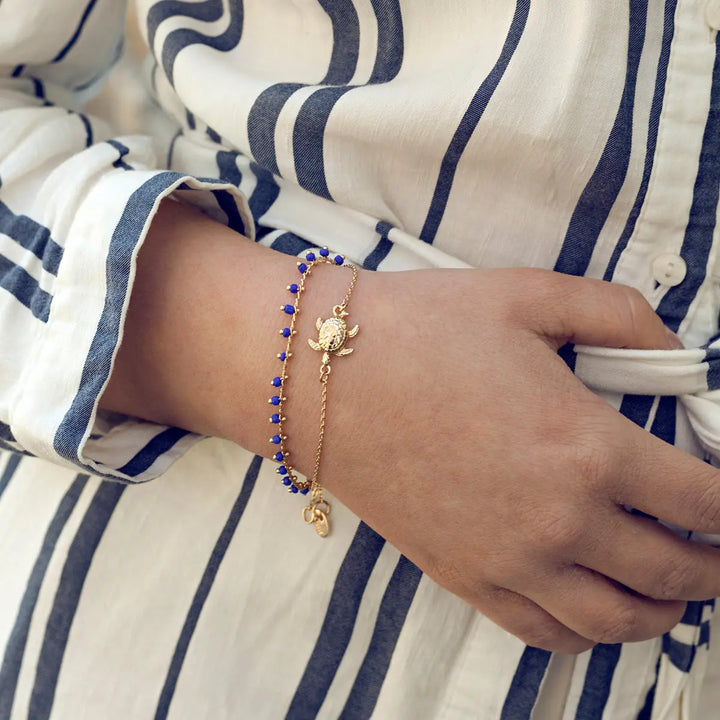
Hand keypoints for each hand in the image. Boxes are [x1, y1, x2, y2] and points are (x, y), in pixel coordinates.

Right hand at [102, 204, 719, 653]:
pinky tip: (601, 607)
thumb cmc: (421, 330)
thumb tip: (674, 351)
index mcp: (586, 447)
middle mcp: (559, 522)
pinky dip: (594, 631)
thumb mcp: (529, 297)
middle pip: (675, 570)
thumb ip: (620, 316)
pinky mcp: (466, 578)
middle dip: (716, 562)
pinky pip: (551, 634)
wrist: (326, 378)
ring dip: (666, 607)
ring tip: (675, 584)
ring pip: (620, 620)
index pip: (704, 500)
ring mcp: (510, 561)